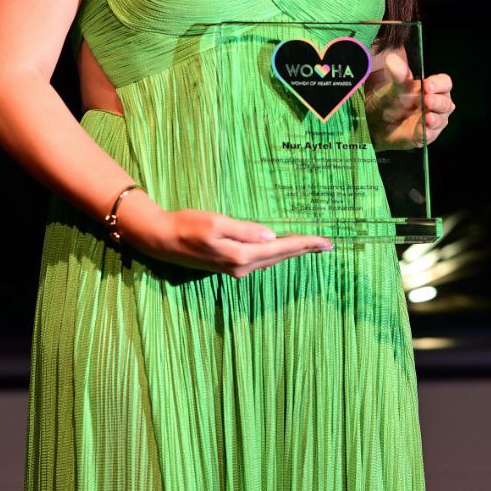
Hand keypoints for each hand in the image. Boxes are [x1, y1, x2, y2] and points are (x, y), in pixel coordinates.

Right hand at [113, 190, 334, 276]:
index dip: (305, 244)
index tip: (326, 241)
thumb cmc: (187, 226)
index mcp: (241, 256)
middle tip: (328, 244)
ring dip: (292, 252)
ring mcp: (235, 268)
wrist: (162, 240)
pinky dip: (276, 253)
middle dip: (304, 249)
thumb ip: (244, 229)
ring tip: (311, 246)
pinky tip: (282, 249)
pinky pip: (261, 259)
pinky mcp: (229, 264)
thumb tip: (271, 235)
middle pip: (280, 256)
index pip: (281, 248)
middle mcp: (241, 266)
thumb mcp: (216, 222)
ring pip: (272, 259)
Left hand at [364, 51, 454, 149]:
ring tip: (427, 117)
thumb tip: (391, 58)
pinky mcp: (425, 136)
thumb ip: (397, 73)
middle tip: (427, 101)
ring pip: (441, 120)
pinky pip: (430, 136)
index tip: (427, 85)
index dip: (439, 84)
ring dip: (435, 119)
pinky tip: (423, 131)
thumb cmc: (392, 99)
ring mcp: (433, 122)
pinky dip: (426, 133)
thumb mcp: (395, 85)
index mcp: (433, 88)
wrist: (377, 122)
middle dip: (438, 102)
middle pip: (446, 103)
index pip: (445, 83)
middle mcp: (437, 105)